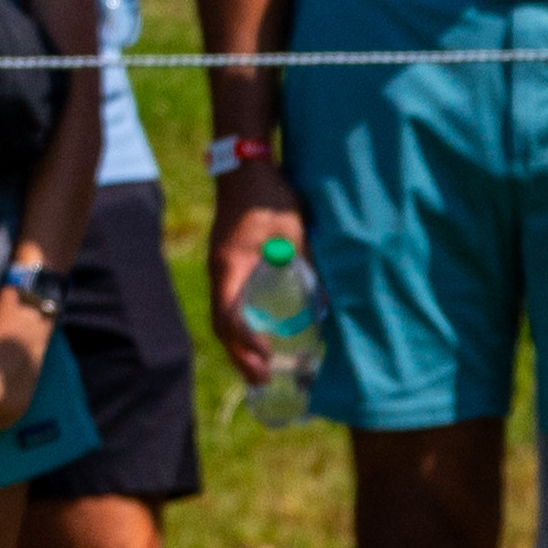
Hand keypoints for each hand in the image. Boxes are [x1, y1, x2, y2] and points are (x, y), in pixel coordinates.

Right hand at [201, 164, 301, 381]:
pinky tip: (258, 337)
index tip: (266, 356)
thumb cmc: (269, 196)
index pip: (229, 316)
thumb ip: (308, 261)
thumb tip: (328, 298)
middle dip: (241, 356)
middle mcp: (219, 273)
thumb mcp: (294, 229)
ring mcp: (221, 270)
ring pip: (223, 317)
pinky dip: (240, 327)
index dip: (246, 341)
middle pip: (222, 326)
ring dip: (239, 345)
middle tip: (262, 380)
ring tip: (259, 370)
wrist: (247, 167)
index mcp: (229, 267)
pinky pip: (229, 304)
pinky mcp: (228, 265)